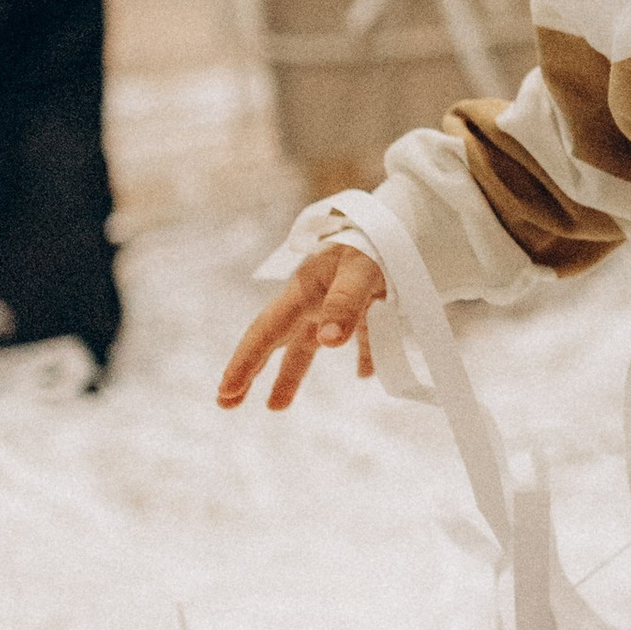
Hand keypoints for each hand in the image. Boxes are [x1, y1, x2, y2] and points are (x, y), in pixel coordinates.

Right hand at [217, 245, 388, 411]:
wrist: (405, 223)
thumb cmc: (376, 241)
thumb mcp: (360, 270)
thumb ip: (345, 304)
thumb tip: (329, 342)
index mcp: (304, 290)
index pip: (266, 331)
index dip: (245, 362)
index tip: (226, 391)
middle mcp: (312, 300)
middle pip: (275, 342)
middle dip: (249, 371)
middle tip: (226, 402)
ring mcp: (336, 306)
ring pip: (306, 347)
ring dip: (289, 376)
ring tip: (275, 406)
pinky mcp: (366, 309)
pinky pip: (359, 340)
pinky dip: (361, 357)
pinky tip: (365, 374)